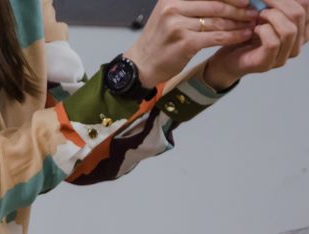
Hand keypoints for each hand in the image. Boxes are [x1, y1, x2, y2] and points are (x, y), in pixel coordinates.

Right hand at [125, 0, 258, 86]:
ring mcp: (178, 26)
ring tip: (252, 23)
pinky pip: (216, 37)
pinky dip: (233, 36)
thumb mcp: (170, 13)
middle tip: (254, 10)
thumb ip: (192, 3)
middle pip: (216, 4)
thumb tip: (224, 0)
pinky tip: (243, 35)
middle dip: (240, 7)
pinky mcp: (185, 43)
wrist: (141, 64)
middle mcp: (173, 8)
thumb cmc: (159, 39)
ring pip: (218, 21)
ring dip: (239, 22)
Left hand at [203, 0, 307, 86]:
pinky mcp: (267, 63)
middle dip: (279, 2)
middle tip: (263, 0)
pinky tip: (254, 29)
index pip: (306, 6)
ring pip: (289, 30)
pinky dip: (263, 31)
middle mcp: (296, 44)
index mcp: (300, 30)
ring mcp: (283, 56)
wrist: (227, 57)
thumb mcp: (265, 14)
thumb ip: (276, 5)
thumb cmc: (246, 33)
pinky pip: (273, 43)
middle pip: (299, 16)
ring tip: (259, 15)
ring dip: (272, 17)